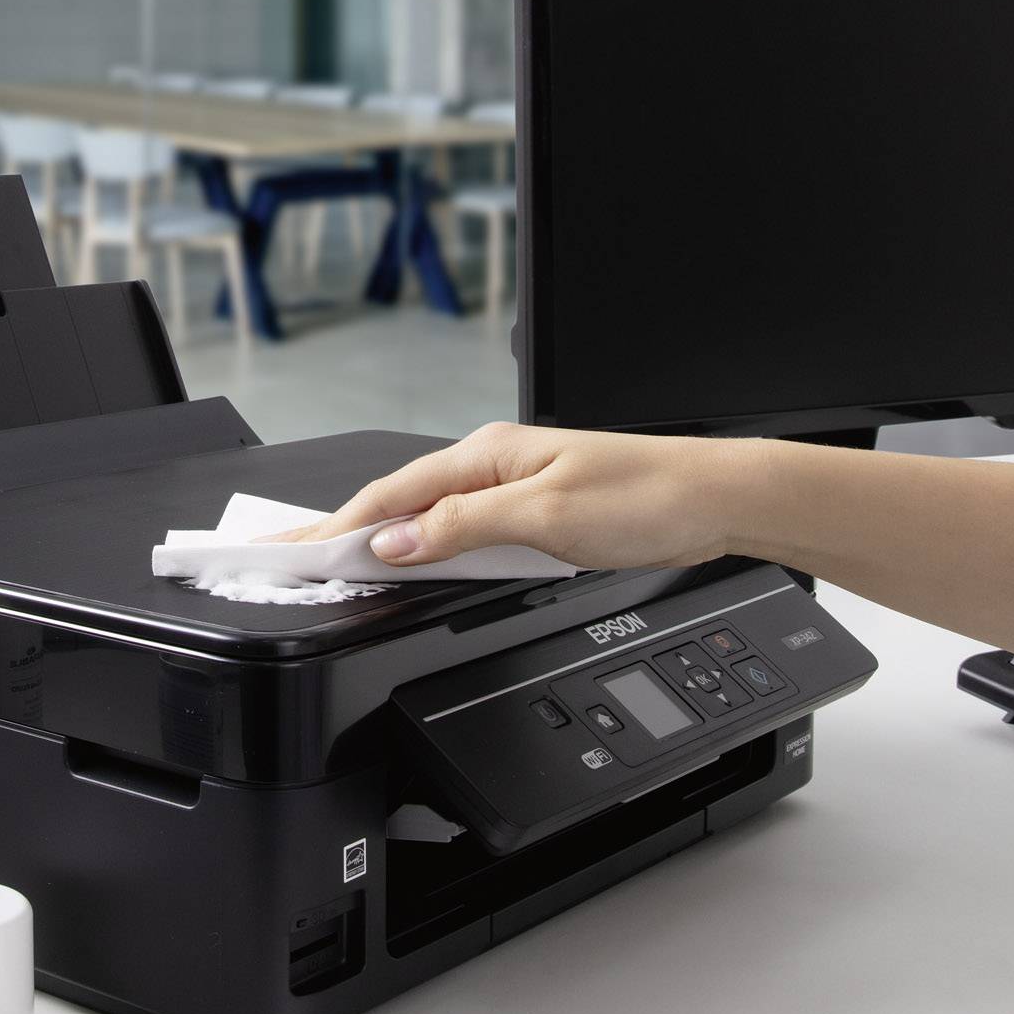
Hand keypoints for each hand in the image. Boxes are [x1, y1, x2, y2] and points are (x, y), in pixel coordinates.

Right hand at [265, 423, 755, 571]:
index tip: (301, 548)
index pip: (396, 492)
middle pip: (405, 500)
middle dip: (348, 526)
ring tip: (340, 558)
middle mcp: (495, 463)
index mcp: (488, 452)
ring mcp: (515, 486)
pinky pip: (465, 528)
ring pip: (433, 514)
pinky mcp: (536, 512)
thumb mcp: (546, 516)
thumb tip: (397, 539)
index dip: (343, 522)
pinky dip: (429, 545)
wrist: (715, 498)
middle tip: (297, 551)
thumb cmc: (647, 495)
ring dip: (386, 536)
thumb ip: (465, 528)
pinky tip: (416, 561)